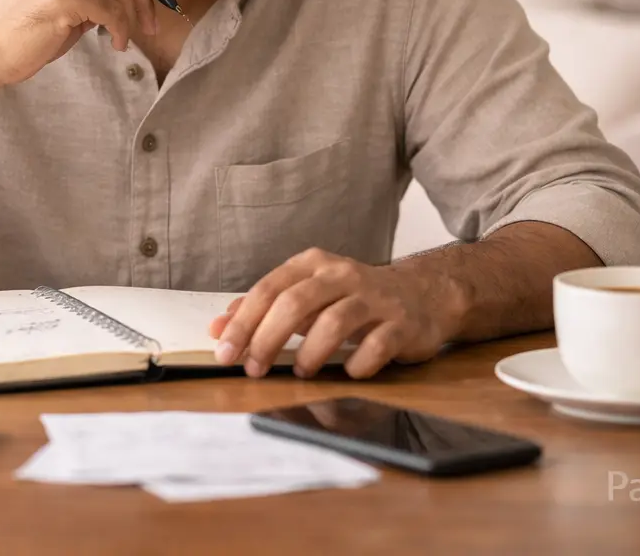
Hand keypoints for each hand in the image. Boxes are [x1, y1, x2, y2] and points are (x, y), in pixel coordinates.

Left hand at [207, 248, 465, 379]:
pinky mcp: (402, 323)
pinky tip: (348, 372)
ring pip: (335, 322)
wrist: (423, 293)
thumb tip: (216, 327)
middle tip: (254, 369)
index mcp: (312, 265)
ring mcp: (375, 298)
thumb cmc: (354, 298)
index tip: (224, 352)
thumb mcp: (306, 294)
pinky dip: (358, 363)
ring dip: (311, 353)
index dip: (243, 322)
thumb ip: (262, 310)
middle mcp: (342, 275)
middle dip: (268, 339)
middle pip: (295, 303)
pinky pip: (377, 345)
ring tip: (301, 373)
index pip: (269, 289)